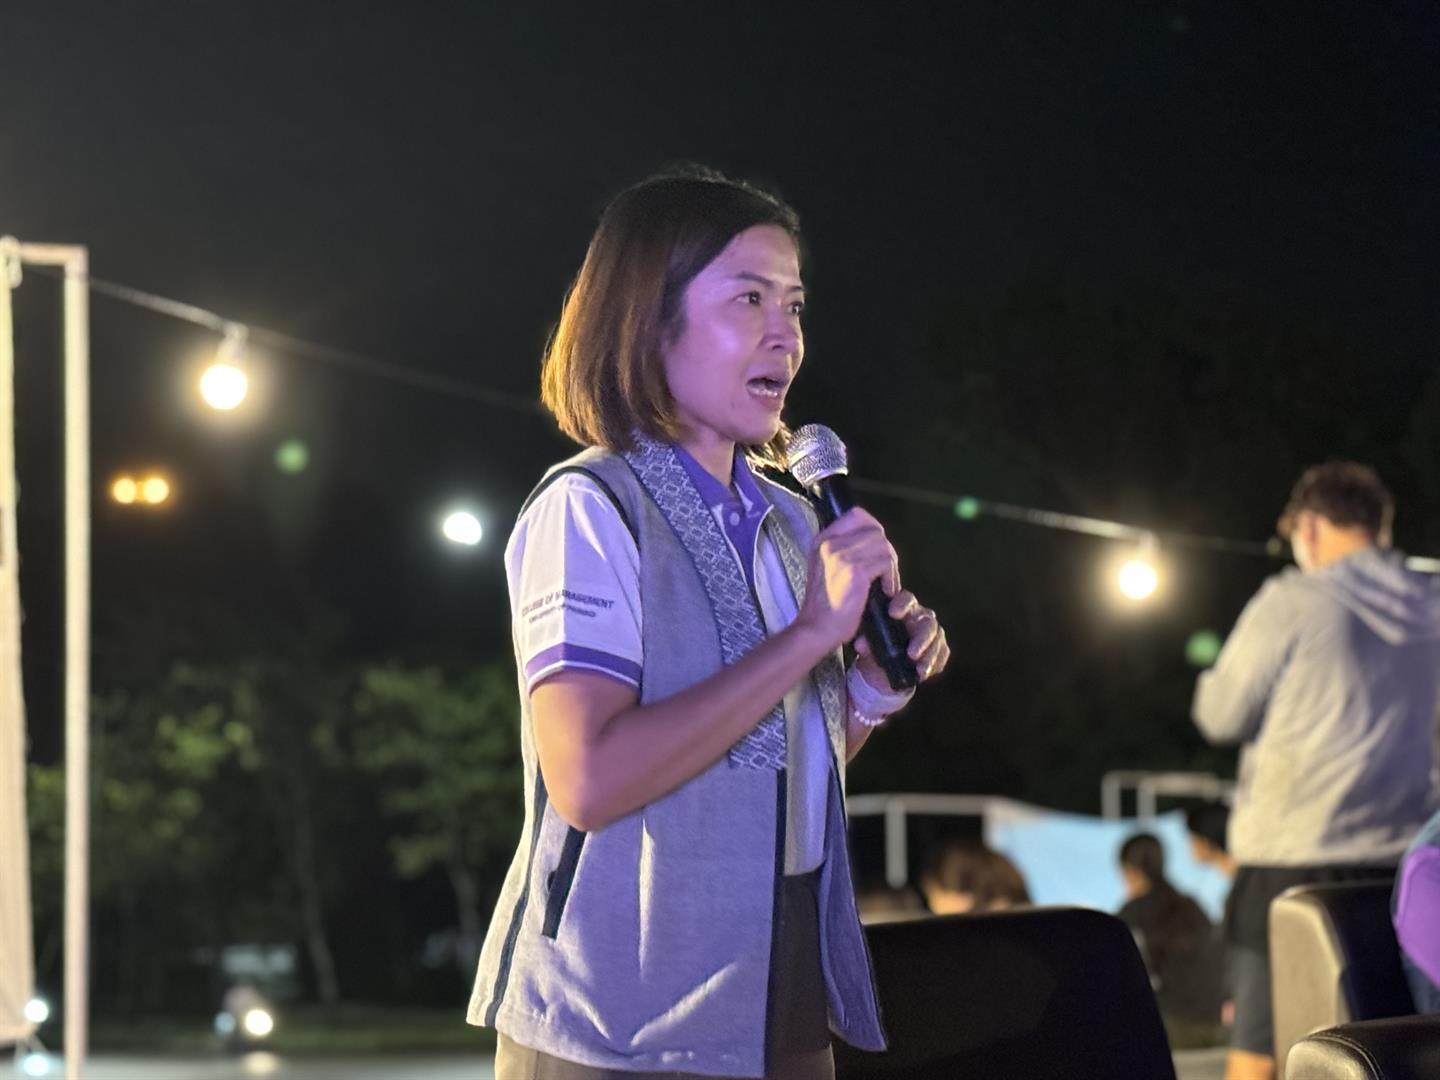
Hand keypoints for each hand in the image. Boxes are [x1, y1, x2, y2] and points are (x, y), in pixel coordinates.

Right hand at [794, 508, 898, 653]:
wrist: (816, 629)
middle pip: (875, 530)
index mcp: (821, 539)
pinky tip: (885, 591)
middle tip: (883, 573)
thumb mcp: (826, 567)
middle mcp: (829, 543)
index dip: (873, 529)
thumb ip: (843, 549)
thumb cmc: (825, 604)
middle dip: (885, 551)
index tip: (876, 551)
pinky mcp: (855, 571)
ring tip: (884, 584)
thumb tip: (873, 539)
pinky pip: (886, 562)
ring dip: (890, 565)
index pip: (857, 514)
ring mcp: (841, 555)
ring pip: (884, 545)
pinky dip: (891, 577)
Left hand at [855, 587, 949, 685]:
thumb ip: (864, 641)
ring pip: (936, 639)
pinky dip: (934, 664)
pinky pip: (942, 654)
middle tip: (911, 653)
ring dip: (929, 655)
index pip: (906, 599)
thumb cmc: (873, 644)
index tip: (893, 613)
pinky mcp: (938, 647)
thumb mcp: (866, 642)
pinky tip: (924, 674)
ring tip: (919, 670)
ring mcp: (931, 631)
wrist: (880, 666)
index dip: (901, 604)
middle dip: (921, 639)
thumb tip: (861, 644)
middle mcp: (919, 616)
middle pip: (927, 622)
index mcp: (901, 607)